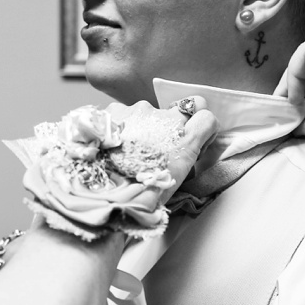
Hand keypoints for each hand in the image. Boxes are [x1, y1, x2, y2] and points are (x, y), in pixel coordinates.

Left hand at [103, 96, 218, 203]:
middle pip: (174, 115)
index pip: (205, 117)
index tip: (191, 143)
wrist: (99, 191)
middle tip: (154, 154)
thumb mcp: (175, 179)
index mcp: (182, 136)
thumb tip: (185, 151)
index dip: (200, 128)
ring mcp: (136, 110)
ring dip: (142, 130)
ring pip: (146, 115)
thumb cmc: (138, 194)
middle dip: (168, 130)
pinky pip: (123, 115)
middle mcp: (162, 115)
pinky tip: (111, 148)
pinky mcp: (113, 111)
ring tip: (126, 155)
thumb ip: (186, 155)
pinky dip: (121, 128)